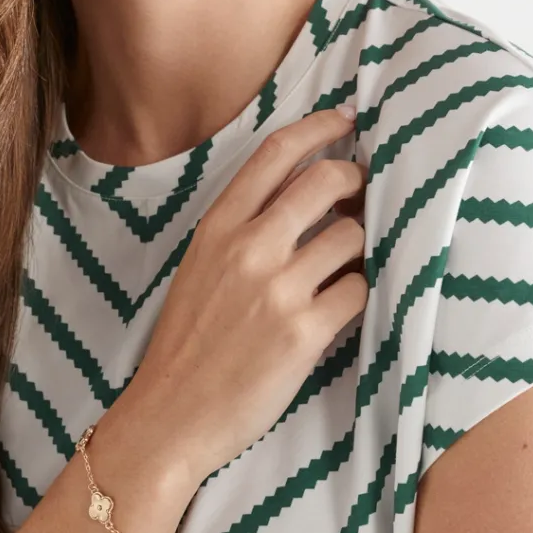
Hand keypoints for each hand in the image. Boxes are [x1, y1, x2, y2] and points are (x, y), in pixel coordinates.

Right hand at [119, 107, 367, 484]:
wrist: (172, 413)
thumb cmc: (188, 339)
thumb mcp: (201, 265)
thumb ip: (245, 226)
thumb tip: (308, 194)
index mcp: (218, 226)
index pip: (276, 152)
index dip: (319, 126)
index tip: (346, 120)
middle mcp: (248, 247)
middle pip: (324, 180)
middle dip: (354, 179)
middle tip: (360, 192)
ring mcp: (277, 289)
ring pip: (351, 237)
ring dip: (359, 246)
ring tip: (345, 264)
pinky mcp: (303, 333)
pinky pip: (358, 291)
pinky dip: (358, 293)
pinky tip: (339, 306)